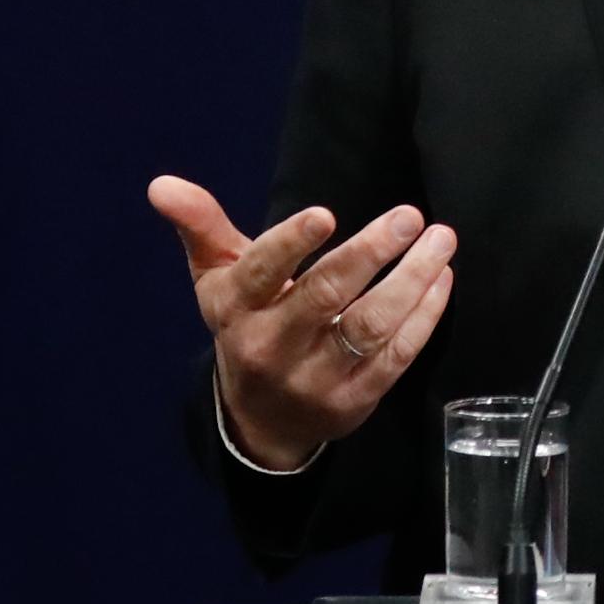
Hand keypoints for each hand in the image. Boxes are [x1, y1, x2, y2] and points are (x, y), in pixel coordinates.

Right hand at [146, 176, 455, 472]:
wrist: (258, 420)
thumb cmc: (244, 324)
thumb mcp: (216, 277)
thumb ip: (200, 226)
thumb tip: (161, 184)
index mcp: (236, 308)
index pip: (260, 273)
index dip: (291, 244)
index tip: (325, 214)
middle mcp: (272, 345)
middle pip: (324, 297)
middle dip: (369, 253)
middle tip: (410, 216)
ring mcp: (315, 377)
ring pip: (370, 327)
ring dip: (411, 281)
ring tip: (441, 240)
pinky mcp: (354, 400)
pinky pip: (396, 357)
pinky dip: (424, 316)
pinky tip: (441, 279)